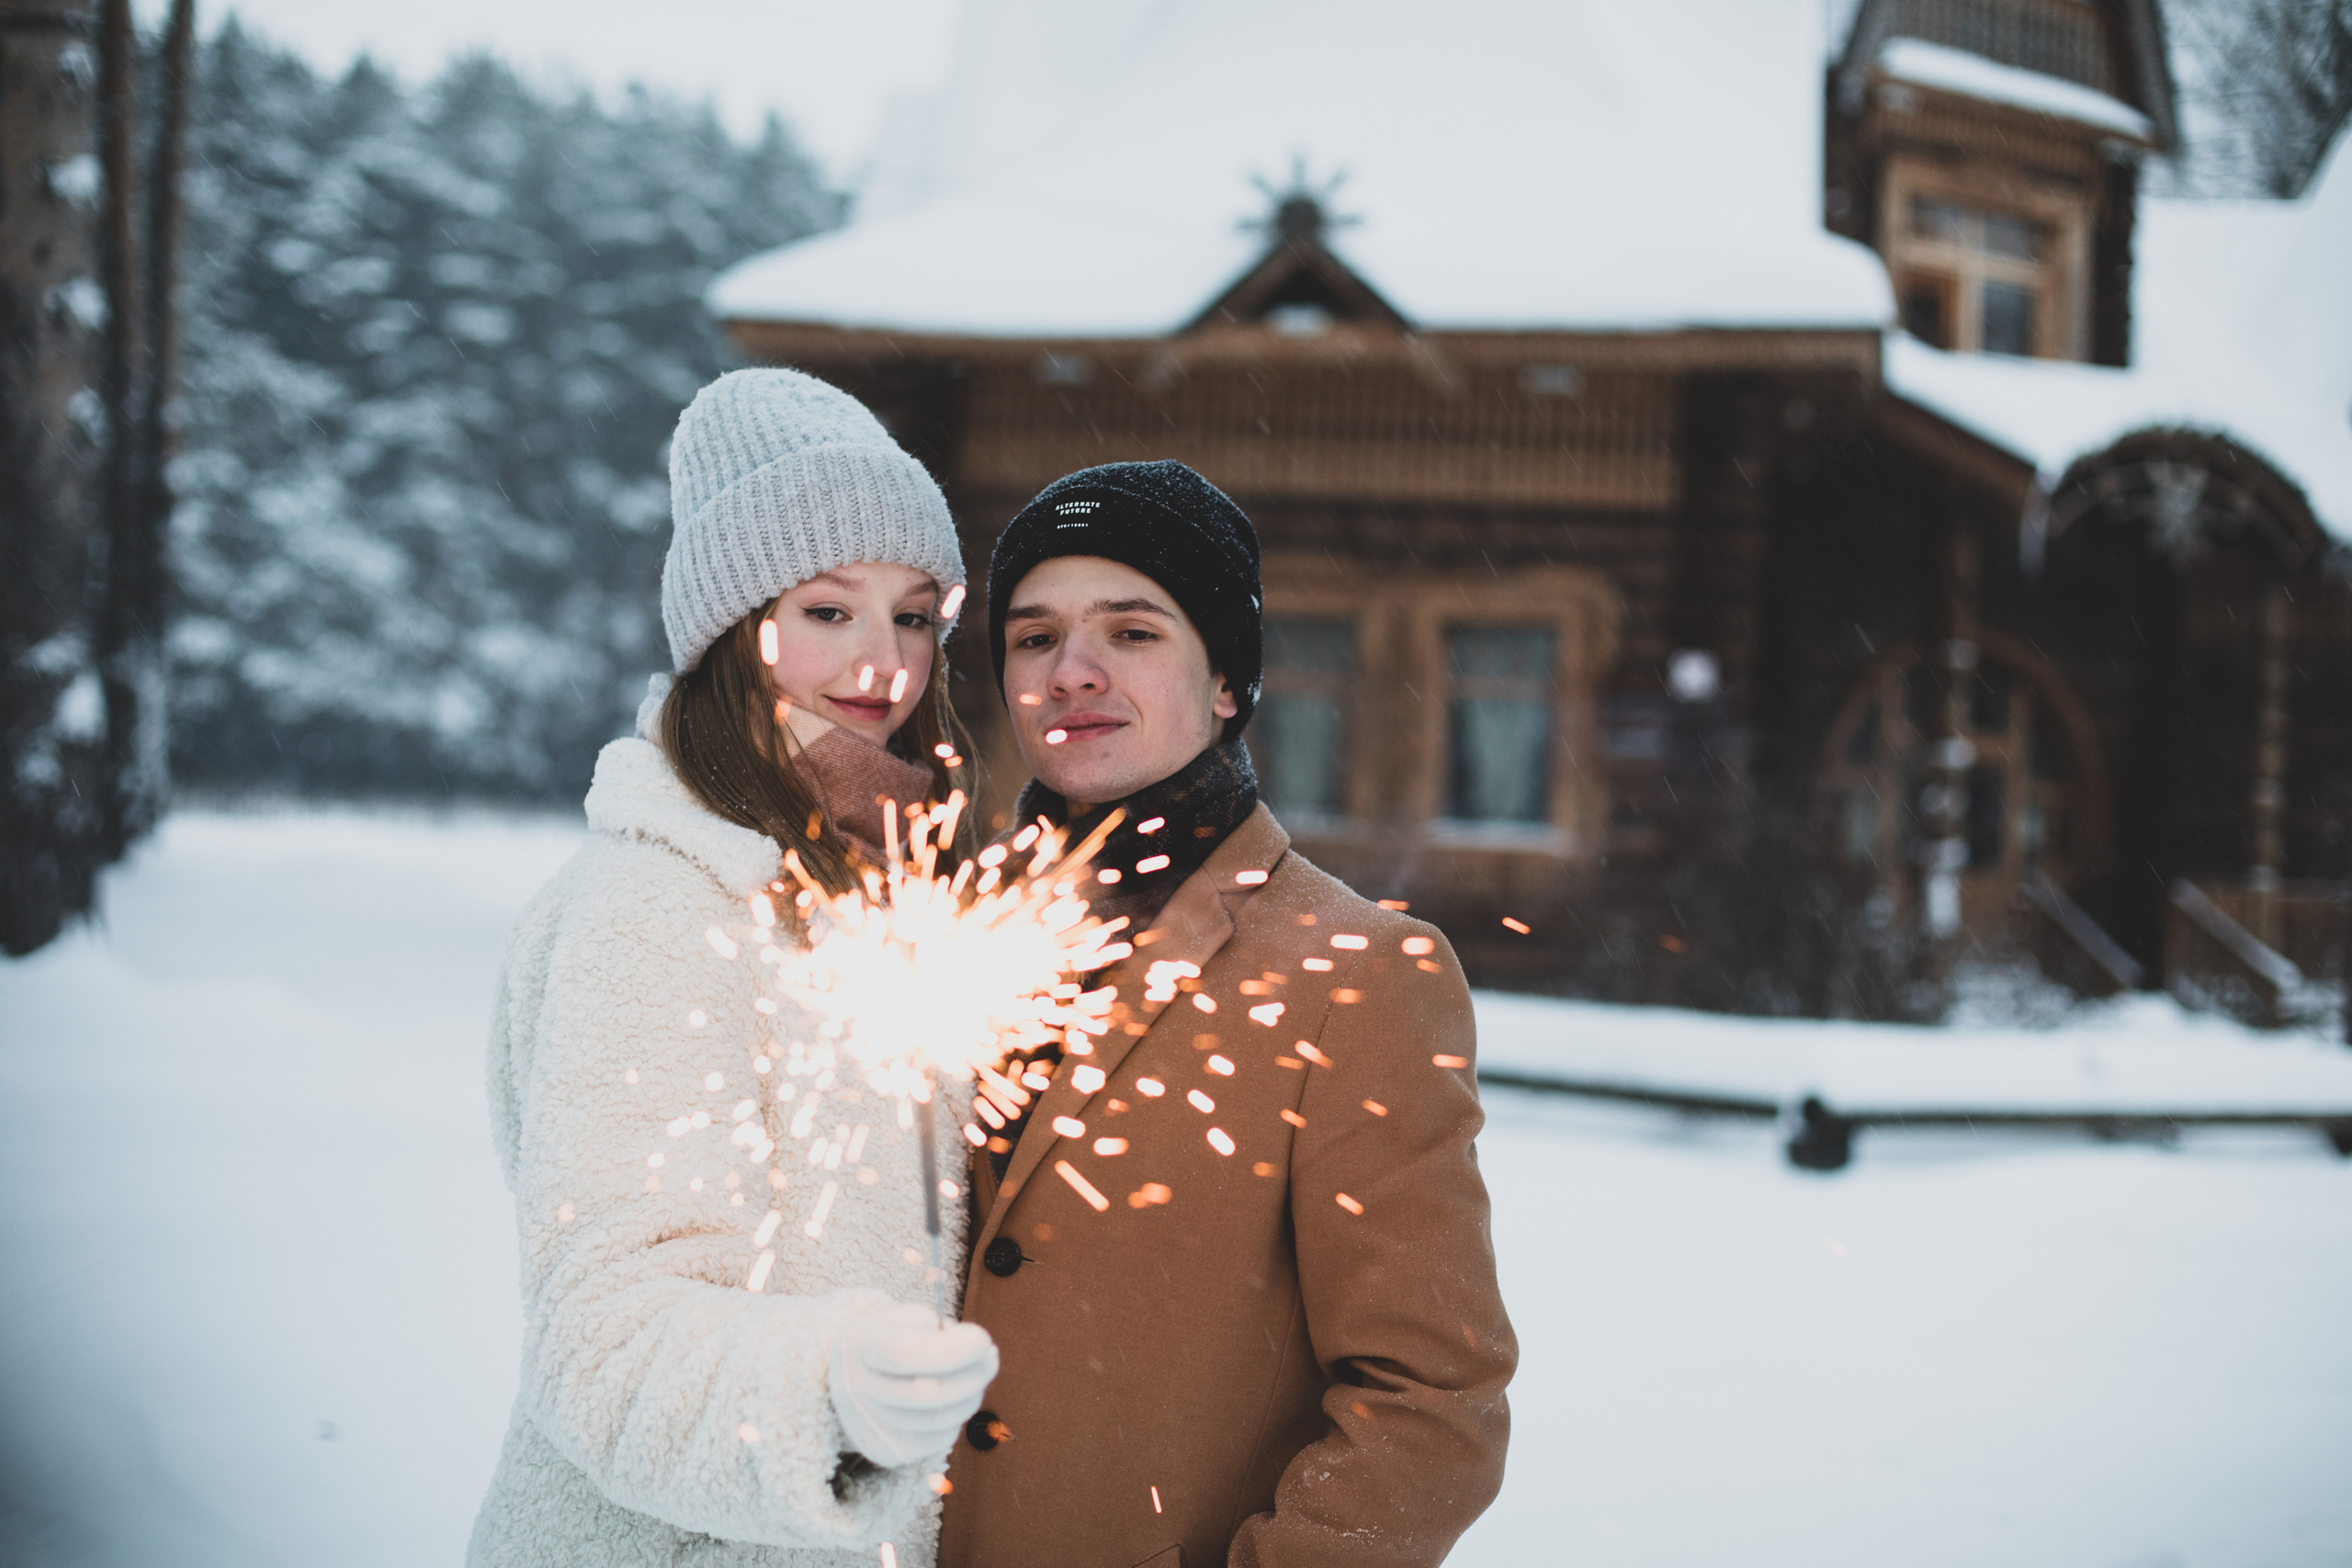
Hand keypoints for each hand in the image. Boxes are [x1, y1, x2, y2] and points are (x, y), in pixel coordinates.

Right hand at [828, 1302, 998, 1468]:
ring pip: (941, 1420)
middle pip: (928, 1394)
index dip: (953, 1349)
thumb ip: (935, 1326)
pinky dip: (957, 1416)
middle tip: (990, 1356)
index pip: (904, 1354)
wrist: (854, 1378)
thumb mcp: (904, 1317)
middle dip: (974, 1374)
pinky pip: (941, 1438)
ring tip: (974, 1373)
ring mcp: (870, 1428)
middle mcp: (856, 1390)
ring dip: (971, 1395)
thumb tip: (971, 1350)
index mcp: (859, 1345)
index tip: (983, 1338)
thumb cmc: (892, 1339)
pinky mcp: (890, 1453)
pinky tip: (953, 1397)